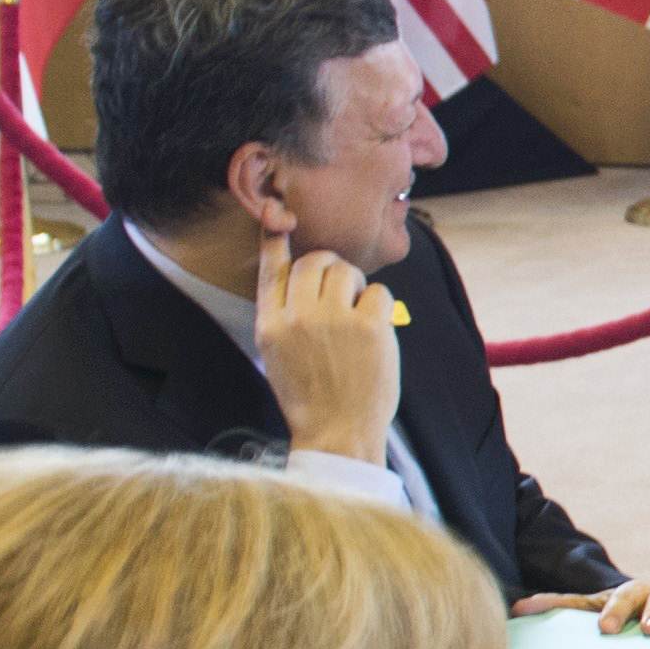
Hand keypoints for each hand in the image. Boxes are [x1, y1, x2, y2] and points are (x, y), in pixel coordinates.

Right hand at [253, 231, 399, 464]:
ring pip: (346, 270)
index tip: (280, 217)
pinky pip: (377, 291)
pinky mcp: (368, 327)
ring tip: (357, 311)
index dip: (276, 239)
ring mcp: (333, 320)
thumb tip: (299, 275)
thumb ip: (284, 314)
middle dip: (330, 267)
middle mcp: (297, 317)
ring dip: (356, 284)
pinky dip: (379, 304)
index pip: (271, 268)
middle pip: (313, 261)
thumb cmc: (310, 394)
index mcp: (270, 323)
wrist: (337, 430)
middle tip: (342, 290)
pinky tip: (375, 327)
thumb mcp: (277, 354)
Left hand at [511, 581, 649, 634]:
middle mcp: (649, 597)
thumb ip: (555, 607)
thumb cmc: (608, 612)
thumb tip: (518, 609)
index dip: (614, 611)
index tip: (606, 627)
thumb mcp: (583, 608)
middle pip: (649, 601)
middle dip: (647, 614)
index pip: (617, 600)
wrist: (638, 612)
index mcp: (623, 592)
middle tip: (645, 629)